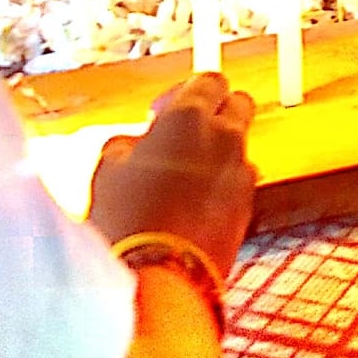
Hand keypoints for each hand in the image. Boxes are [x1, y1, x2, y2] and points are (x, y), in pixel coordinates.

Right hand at [87, 71, 258, 276]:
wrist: (158, 278)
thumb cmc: (126, 219)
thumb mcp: (108, 168)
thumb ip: (129, 142)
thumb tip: (137, 143)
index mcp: (190, 116)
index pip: (208, 80)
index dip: (186, 93)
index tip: (163, 112)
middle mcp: (225, 136)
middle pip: (238, 103)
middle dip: (216, 112)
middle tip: (184, 135)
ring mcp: (242, 171)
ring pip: (241, 144)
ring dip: (220, 150)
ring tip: (185, 176)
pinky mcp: (249, 206)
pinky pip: (241, 181)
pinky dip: (224, 183)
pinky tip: (194, 204)